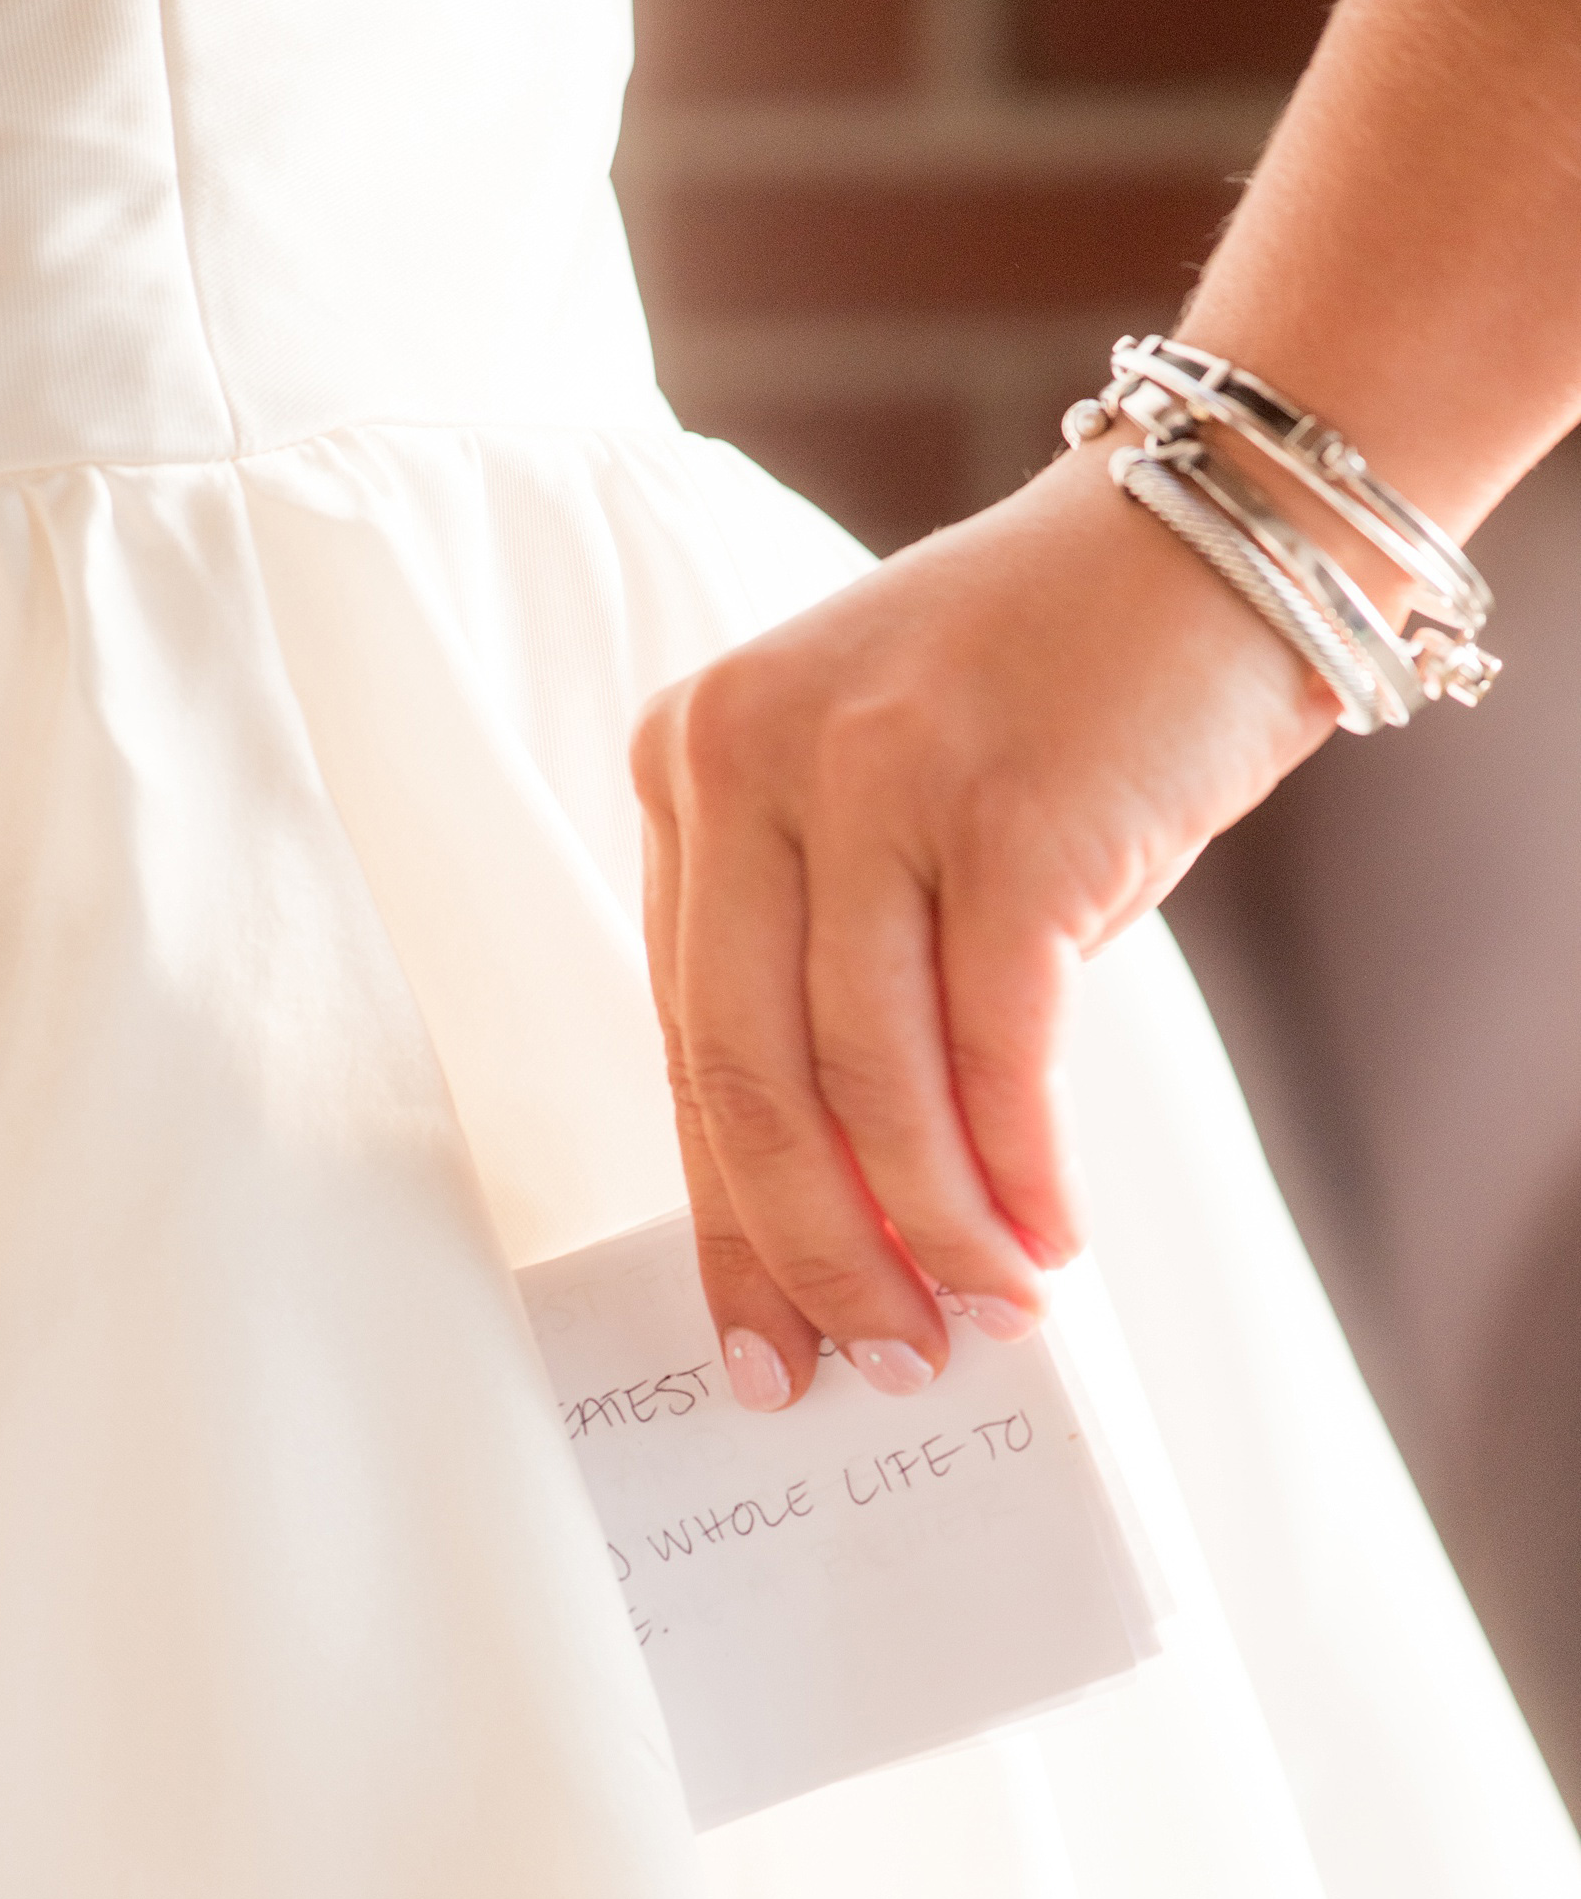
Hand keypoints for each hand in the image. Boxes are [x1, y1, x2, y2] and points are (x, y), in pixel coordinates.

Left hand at [631, 436, 1336, 1409]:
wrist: (1212, 536)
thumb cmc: (1048, 712)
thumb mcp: (884, 817)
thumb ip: (834, 983)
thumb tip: (855, 1222)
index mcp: (693, 766)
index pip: (686, 1044)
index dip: (728, 1223)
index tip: (763, 1347)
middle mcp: (752, 758)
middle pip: (750, 1078)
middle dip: (818, 1255)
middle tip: (883, 1362)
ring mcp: (878, 771)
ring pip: (867, 1079)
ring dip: (934, 1230)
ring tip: (989, 1314)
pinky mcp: (1012, 808)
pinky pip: (996, 1046)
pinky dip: (1022, 1165)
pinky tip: (1050, 1234)